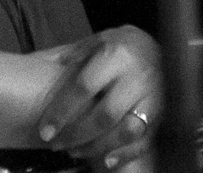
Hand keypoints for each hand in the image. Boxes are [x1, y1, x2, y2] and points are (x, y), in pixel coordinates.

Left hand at [35, 26, 161, 169]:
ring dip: (98, 147)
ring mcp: (154, 98)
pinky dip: (125, 154)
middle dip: (78, 134)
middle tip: (57, 145)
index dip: (62, 112)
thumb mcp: (94, 42)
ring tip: (75, 152)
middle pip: (105, 115)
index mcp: (116, 55)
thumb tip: (39, 68)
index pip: (84, 88)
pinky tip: (106, 161)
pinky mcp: (164, 114)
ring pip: (126, 131)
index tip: (45, 131)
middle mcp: (137, 77)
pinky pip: (145, 140)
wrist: (160, 48)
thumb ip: (70, 57)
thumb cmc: (118, 46)